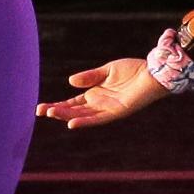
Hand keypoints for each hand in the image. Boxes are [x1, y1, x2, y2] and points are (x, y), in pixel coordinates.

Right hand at [38, 57, 167, 127]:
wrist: (153, 72)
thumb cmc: (133, 70)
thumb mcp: (107, 70)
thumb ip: (89, 76)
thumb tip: (70, 81)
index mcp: (95, 93)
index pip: (71, 103)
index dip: (57, 105)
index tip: (41, 107)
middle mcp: (99, 103)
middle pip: (74, 111)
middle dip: (57, 111)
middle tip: (40, 111)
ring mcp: (107, 109)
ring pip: (83, 115)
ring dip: (67, 116)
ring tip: (51, 114)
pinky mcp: (117, 112)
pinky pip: (98, 118)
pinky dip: (85, 121)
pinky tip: (72, 123)